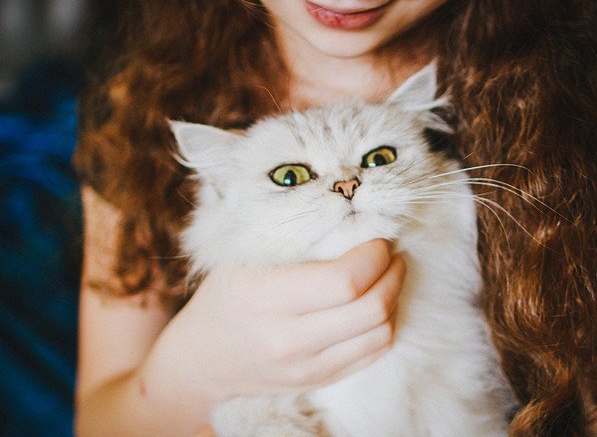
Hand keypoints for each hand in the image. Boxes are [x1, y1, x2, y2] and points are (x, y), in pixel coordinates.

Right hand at [139, 239, 404, 406]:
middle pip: (370, 310)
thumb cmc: (227, 294)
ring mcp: (306, 368)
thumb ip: (294, 238)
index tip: (377, 238)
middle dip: (392, 274)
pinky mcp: (320, 382)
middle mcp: (287, 341)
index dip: (373, 256)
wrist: (203, 357)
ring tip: (387, 274)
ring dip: (394, 298)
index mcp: (264, 298)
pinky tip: (376, 301)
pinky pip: (374, 353)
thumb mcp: (243, 256)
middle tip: (391, 253)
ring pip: (380, 334)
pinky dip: (385, 324)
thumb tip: (351, 215)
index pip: (344, 281)